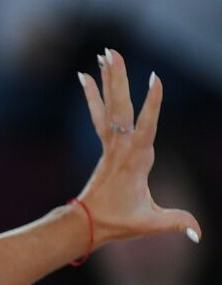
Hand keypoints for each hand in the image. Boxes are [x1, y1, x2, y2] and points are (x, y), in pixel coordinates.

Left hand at [76, 48, 202, 246]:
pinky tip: (84, 75)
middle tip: (112, 50)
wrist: (86, 224)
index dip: (152, 104)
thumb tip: (199, 234)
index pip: (147, 126)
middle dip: (119, 78)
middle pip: (121, 106)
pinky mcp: (105, 146)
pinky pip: (98, 115)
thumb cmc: (119, 222)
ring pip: (110, 105)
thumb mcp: (150, 223)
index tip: (156, 79)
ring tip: (105, 52)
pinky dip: (92, 95)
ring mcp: (112, 144)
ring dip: (108, 78)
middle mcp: (123, 147)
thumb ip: (176, 223)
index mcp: (137, 160)